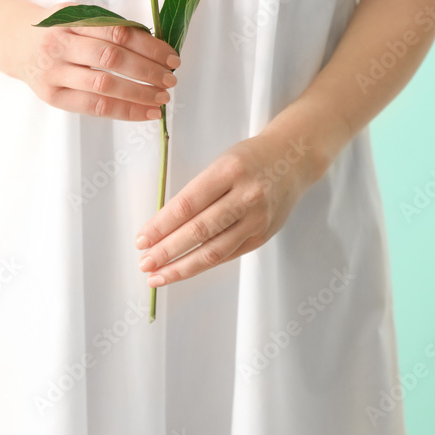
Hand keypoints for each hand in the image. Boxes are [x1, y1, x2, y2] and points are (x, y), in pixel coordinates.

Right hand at [6, 0, 179, 120]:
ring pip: (104, 87)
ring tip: (162, 99)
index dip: (150, 47)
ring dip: (139, 94)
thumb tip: (155, 45)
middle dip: (147, 71)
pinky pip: (94, 107)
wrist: (15, 43)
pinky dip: (124, 111)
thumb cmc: (58, 28)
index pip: (118, 33)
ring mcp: (54, 73)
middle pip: (112, 59)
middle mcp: (60, 45)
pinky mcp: (53, 97)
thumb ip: (110, 26)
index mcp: (72, 19)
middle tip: (170, 80)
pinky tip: (145, 113)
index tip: (172, 57)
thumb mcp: (79, 14)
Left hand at [134, 131, 317, 285]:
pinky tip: (185, 269)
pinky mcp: (263, 235)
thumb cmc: (249, 159)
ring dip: (181, 267)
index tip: (141, 239)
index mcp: (229, 170)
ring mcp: (257, 219)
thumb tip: (162, 227)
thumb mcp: (221, 162)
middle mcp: (246, 195)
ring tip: (158, 276)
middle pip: (199, 230)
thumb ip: (198, 192)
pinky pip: (228, 254)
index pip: (187, 204)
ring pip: (213, 250)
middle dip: (166, 251)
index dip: (161, 225)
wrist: (293, 160)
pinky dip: (203, 265)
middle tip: (144, 263)